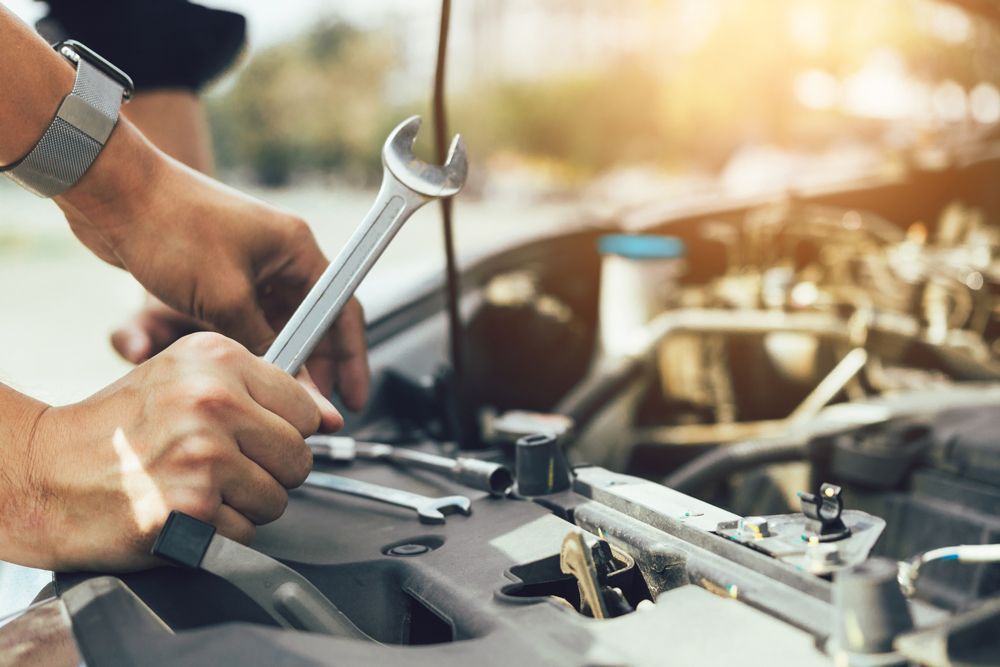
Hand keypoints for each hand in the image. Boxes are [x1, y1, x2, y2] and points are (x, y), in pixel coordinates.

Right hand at [21, 332, 338, 570]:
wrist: (46, 474)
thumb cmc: (117, 428)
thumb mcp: (184, 378)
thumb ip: (261, 391)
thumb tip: (332, 418)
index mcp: (217, 359)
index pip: (306, 406)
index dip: (284, 430)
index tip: (253, 437)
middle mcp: (214, 401)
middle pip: (300, 456)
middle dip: (268, 471)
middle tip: (218, 466)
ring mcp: (205, 456)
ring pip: (280, 498)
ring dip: (245, 504)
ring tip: (196, 486)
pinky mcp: (195, 508)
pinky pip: (248, 532)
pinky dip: (221, 532)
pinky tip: (182, 509)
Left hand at [57, 127, 369, 410]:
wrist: (112, 193)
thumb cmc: (171, 228)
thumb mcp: (225, 298)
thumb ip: (263, 343)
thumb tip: (287, 382)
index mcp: (297, 249)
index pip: (342, 309)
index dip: (352, 357)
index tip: (353, 396)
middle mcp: (281, 254)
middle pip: (316, 320)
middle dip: (318, 365)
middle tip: (317, 407)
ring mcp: (251, 262)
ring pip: (281, 322)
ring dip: (284, 357)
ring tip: (282, 396)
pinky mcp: (221, 271)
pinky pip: (250, 316)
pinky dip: (254, 344)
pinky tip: (249, 370)